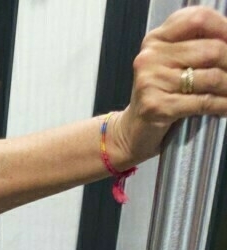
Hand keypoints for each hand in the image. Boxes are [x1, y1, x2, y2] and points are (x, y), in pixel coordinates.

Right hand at [117, 7, 226, 167]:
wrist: (132, 130)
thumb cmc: (161, 95)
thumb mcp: (174, 63)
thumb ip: (196, 46)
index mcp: (156, 39)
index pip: (197, 19)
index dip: (223, 28)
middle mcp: (150, 57)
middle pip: (212, 50)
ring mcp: (150, 81)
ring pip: (212, 77)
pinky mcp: (156, 106)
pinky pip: (203, 102)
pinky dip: (222, 106)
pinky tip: (226, 108)